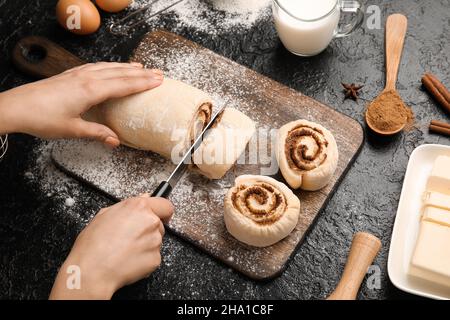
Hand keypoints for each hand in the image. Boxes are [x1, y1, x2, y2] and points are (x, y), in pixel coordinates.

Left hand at [0, 62, 162, 146]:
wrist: (16, 107)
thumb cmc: (41, 118)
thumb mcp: (73, 130)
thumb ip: (96, 133)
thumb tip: (115, 140)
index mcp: (90, 91)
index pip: (124, 84)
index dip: (143, 82)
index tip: (158, 80)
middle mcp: (86, 79)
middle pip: (120, 73)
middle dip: (140, 73)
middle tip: (157, 73)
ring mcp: (77, 74)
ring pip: (108, 67)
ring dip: (126, 67)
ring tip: (140, 66)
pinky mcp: (69, 75)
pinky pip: (96, 66)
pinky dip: (109, 66)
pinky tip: (111, 67)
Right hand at [49, 195, 173, 299]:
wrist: (92, 270)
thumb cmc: (93, 244)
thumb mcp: (104, 215)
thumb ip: (128, 206)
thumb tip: (143, 198)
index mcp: (138, 207)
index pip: (165, 205)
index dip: (162, 211)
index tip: (161, 215)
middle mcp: (150, 221)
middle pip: (159, 224)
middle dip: (148, 230)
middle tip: (131, 237)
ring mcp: (155, 241)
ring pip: (156, 240)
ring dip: (146, 244)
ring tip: (125, 250)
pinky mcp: (156, 258)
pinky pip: (153, 256)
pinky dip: (144, 259)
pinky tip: (128, 260)